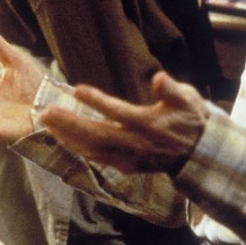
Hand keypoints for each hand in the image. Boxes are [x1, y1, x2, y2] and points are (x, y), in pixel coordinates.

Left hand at [39, 71, 208, 173]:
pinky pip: (96, 158)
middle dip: (70, 123)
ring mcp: (129, 158)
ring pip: (92, 149)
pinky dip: (76, 148)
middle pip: (97, 134)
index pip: (118, 112)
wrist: (199, 155)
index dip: (97, 101)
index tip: (76, 90)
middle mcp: (136, 143)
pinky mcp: (125, 166)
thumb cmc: (190, 120)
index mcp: (149, 124)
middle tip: (46, 111)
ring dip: (67, 136)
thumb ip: (173, 89)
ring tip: (46, 121)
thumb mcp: (188, 99)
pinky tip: (61, 138)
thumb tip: (159, 78)